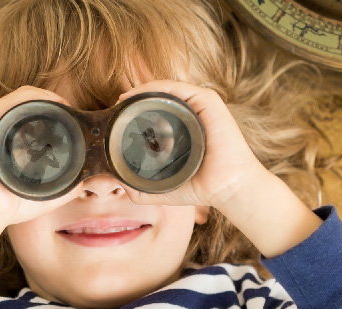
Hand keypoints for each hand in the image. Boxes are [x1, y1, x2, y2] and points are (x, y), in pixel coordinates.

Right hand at [0, 85, 83, 226]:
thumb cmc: (10, 206)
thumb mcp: (45, 193)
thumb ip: (66, 185)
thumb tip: (87, 178)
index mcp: (5, 139)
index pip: (30, 113)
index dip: (52, 109)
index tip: (72, 117)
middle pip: (26, 102)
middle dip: (50, 101)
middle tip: (70, 111)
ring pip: (19, 98)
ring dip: (44, 96)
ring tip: (63, 105)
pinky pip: (7, 102)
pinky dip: (30, 98)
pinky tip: (47, 103)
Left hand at [116, 80, 270, 208]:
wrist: (227, 189)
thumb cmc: (200, 188)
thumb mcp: (162, 189)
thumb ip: (139, 188)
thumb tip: (115, 181)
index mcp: (184, 126)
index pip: (156, 110)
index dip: (134, 110)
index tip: (115, 118)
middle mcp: (192, 112)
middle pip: (159, 97)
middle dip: (134, 99)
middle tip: (114, 109)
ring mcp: (200, 105)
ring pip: (165, 90)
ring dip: (140, 91)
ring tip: (121, 101)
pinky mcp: (207, 100)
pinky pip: (176, 87)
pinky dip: (154, 88)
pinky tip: (136, 95)